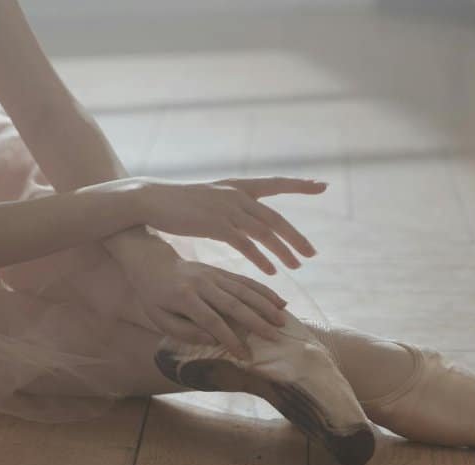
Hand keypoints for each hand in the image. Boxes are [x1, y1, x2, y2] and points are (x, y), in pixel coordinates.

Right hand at [91, 176, 324, 274]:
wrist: (151, 200)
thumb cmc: (178, 203)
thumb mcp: (209, 198)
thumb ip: (229, 204)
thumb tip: (242, 213)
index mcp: (237, 186)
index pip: (275, 183)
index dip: (299, 185)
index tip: (322, 186)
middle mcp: (236, 195)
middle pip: (275, 218)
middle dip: (296, 237)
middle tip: (313, 253)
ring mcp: (227, 209)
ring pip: (264, 232)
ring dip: (283, 251)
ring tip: (297, 266)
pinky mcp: (216, 225)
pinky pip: (245, 244)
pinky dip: (261, 258)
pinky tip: (271, 271)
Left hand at [122, 250, 289, 359]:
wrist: (152, 263)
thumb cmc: (155, 297)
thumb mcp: (160, 319)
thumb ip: (185, 331)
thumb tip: (213, 340)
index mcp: (184, 297)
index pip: (211, 321)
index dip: (230, 339)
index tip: (245, 355)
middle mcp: (202, 284)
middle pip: (233, 304)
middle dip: (256, 322)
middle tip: (275, 337)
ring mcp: (213, 275)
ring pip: (244, 290)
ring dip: (265, 305)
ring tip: (282, 321)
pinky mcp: (220, 270)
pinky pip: (245, 280)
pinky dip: (264, 290)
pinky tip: (279, 301)